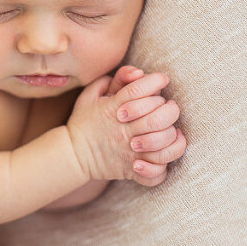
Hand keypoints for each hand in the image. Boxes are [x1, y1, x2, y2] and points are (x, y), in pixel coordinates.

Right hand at [65, 71, 184, 185]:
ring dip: (172, 135)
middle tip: (169, 105)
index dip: (156, 80)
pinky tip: (166, 153)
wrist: (73, 154)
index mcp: (113, 109)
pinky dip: (164, 165)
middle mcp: (123, 130)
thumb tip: (137, 72)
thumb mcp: (90, 95)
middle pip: (157, 117)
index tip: (162, 79)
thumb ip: (112, 80)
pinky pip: (156, 173)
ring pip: (163, 144)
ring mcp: (129, 152)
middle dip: (170, 108)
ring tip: (173, 129)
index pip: (139, 90)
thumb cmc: (84, 122)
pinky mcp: (131, 170)